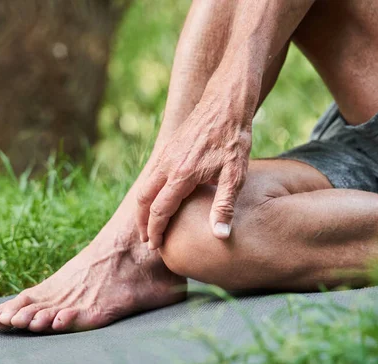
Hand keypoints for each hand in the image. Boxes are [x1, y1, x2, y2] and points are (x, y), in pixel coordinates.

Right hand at [136, 100, 251, 249]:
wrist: (225, 102)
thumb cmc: (234, 138)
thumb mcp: (235, 174)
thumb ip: (224, 206)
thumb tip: (220, 235)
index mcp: (182, 175)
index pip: (159, 211)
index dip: (156, 231)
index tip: (156, 246)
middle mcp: (167, 165)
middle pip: (143, 200)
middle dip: (142, 223)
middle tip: (148, 241)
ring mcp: (165, 155)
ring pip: (143, 187)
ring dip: (142, 208)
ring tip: (149, 224)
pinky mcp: (168, 148)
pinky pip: (150, 175)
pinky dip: (147, 193)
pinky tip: (157, 200)